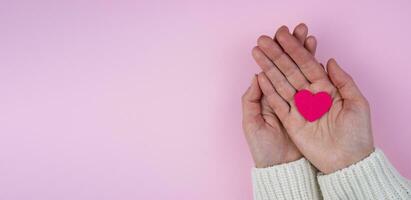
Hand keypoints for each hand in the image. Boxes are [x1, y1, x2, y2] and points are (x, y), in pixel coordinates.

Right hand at [255, 24, 373, 172]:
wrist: (347, 162)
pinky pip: (278, 103)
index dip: (296, 49)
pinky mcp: (291, 122)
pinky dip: (269, 90)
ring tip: (257, 52)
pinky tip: (260, 76)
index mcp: (327, 89)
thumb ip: (344, 80)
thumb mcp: (357, 104)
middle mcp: (311, 96)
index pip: (308, 64)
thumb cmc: (357, 134)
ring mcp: (300, 108)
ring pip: (281, 84)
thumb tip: (329, 60)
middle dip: (278, 55)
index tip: (284, 35)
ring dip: (269, 68)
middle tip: (265, 39)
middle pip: (291, 71)